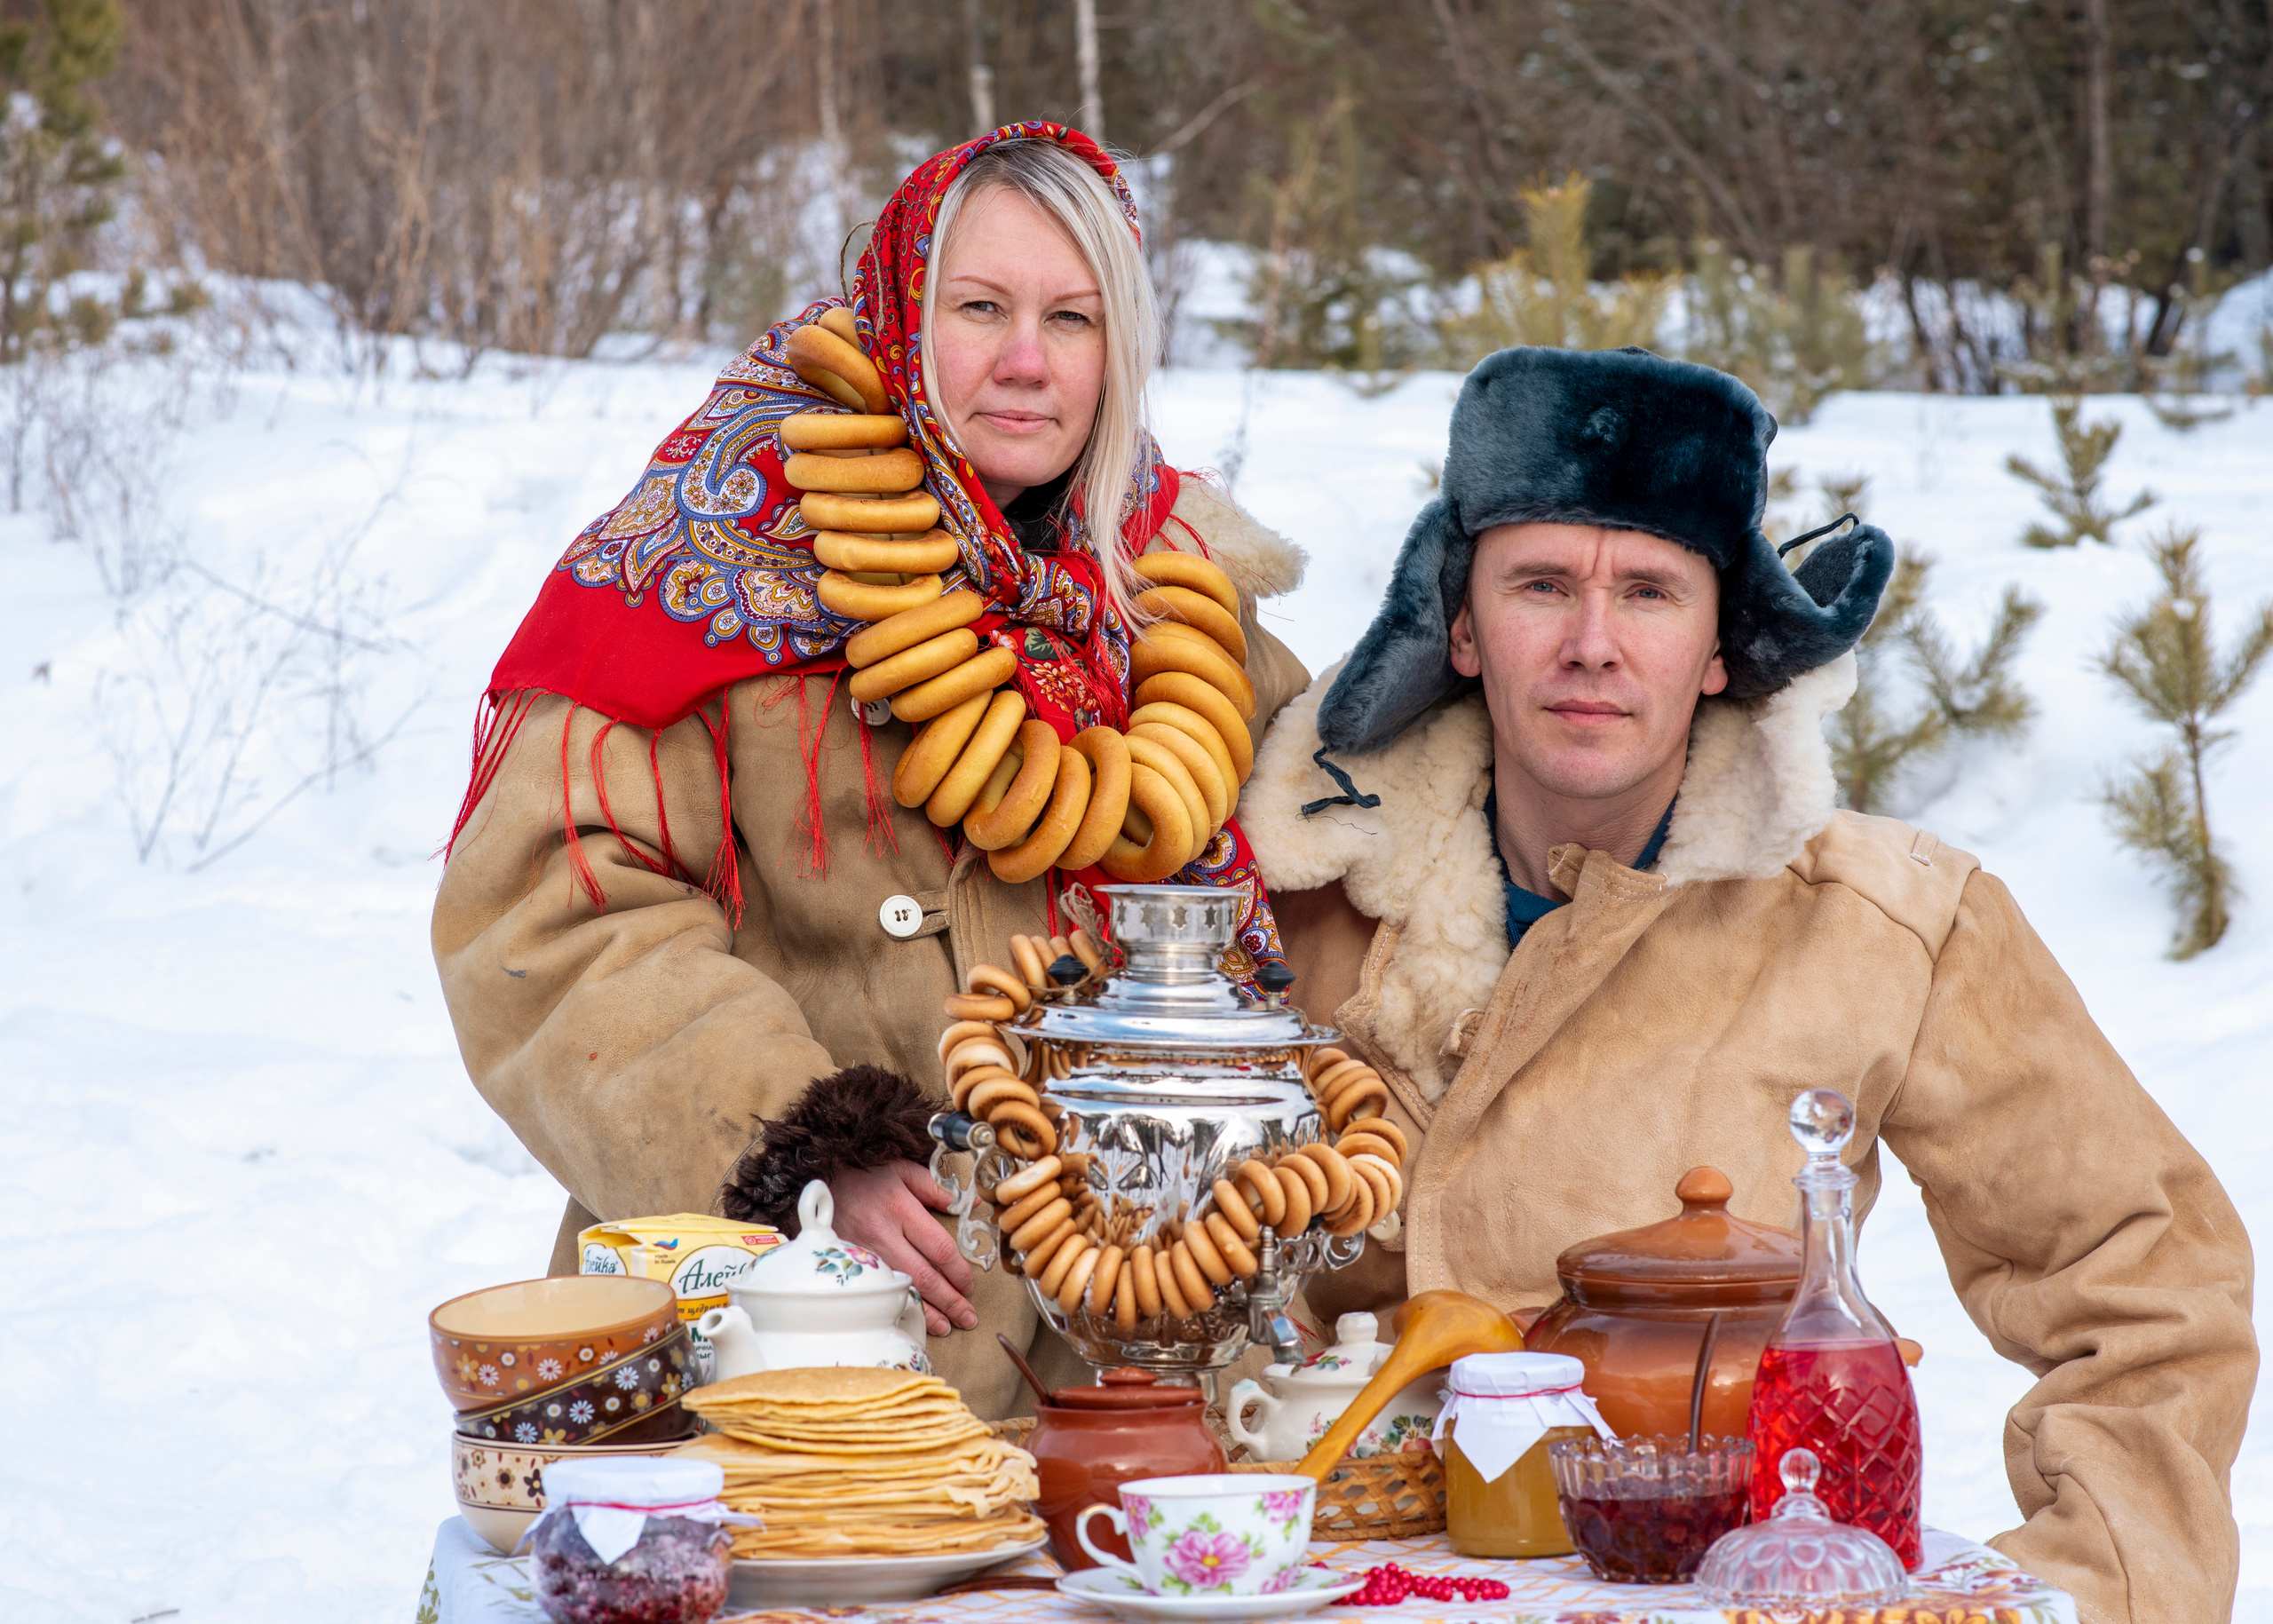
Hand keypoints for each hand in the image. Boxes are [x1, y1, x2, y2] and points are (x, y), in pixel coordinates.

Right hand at [828, 1160, 978, 1337]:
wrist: (819, 1180)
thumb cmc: (865, 1175)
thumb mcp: (902, 1170)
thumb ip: (936, 1187)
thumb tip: (969, 1204)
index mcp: (900, 1208)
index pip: (939, 1249)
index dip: (959, 1272)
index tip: (969, 1284)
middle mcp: (882, 1234)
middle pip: (924, 1276)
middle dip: (949, 1301)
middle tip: (967, 1316)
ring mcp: (863, 1252)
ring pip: (901, 1290)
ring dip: (927, 1313)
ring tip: (948, 1325)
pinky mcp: (849, 1263)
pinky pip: (878, 1291)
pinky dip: (898, 1308)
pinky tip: (913, 1319)